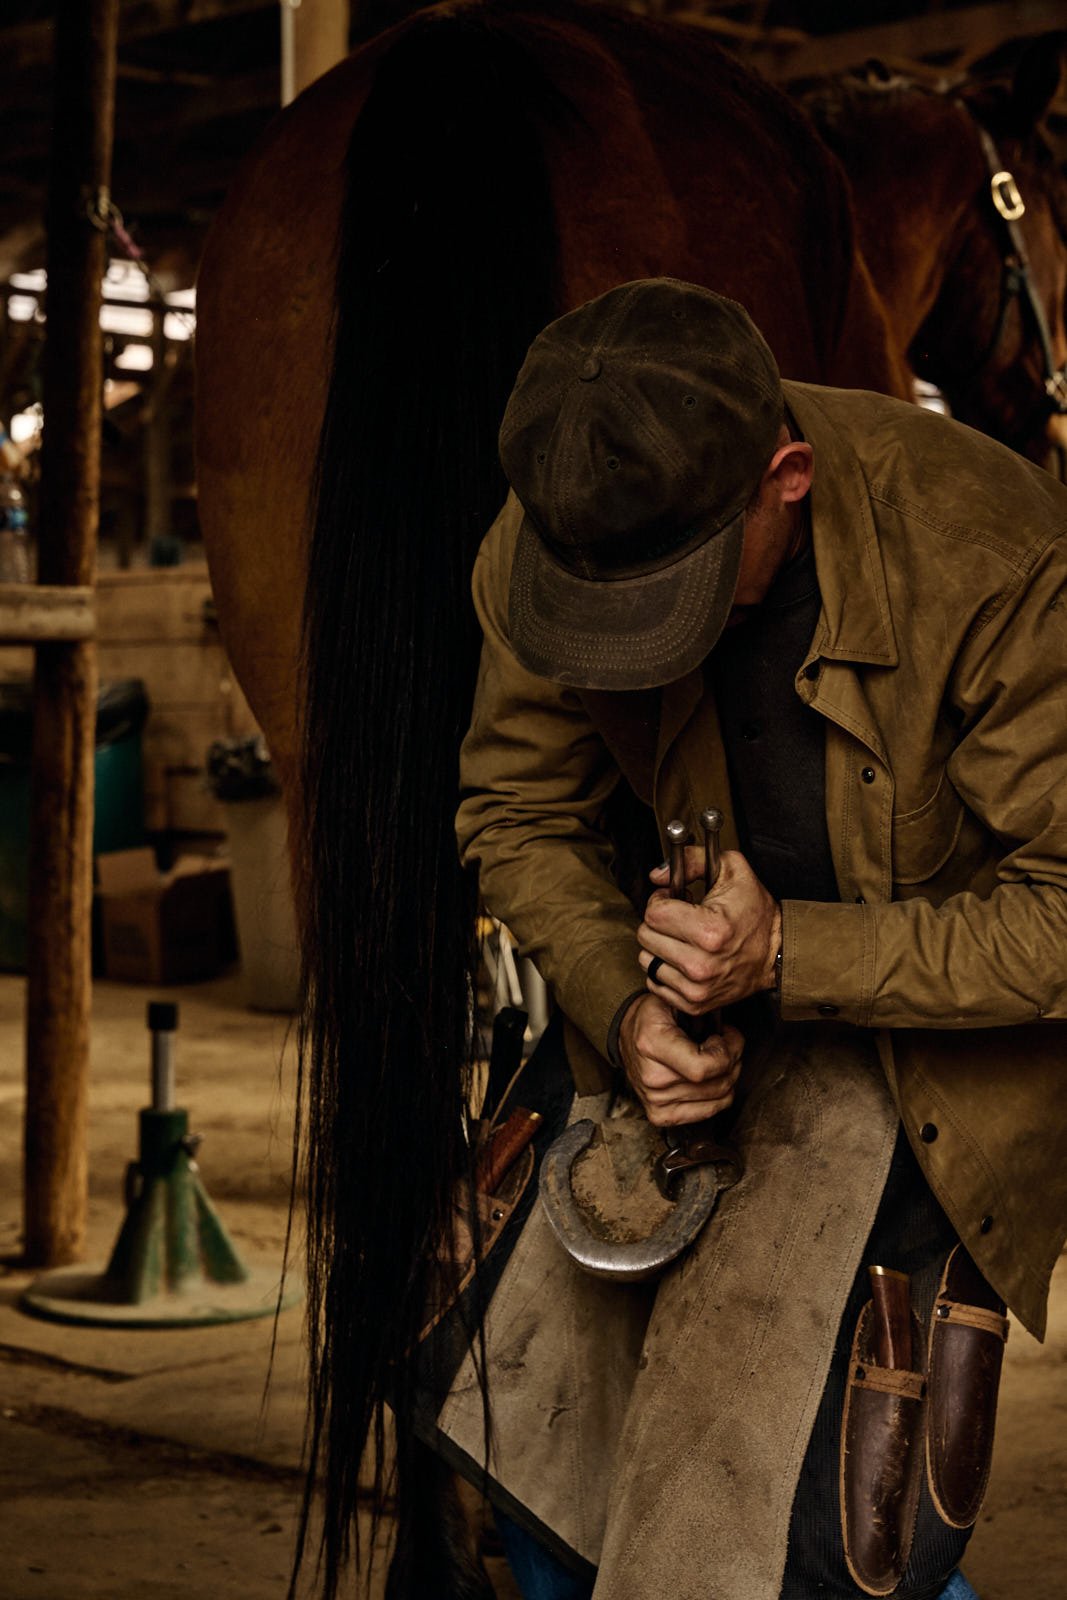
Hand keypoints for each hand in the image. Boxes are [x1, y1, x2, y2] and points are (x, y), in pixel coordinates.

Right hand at [618, 992, 743, 1126]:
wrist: (627, 1036)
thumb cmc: (655, 1018)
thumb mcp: (674, 1002)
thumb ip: (702, 1014)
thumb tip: (732, 1035)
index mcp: (652, 1045)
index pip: (703, 1068)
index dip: (727, 1052)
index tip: (727, 1035)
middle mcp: (651, 1077)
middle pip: (717, 1084)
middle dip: (733, 1060)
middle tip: (728, 1044)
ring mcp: (654, 1101)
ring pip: (719, 1098)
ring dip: (728, 1076)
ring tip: (717, 1058)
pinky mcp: (660, 1116)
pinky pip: (708, 1112)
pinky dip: (718, 1096)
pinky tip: (710, 1078)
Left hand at [639, 847, 780, 1014]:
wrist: (776, 953)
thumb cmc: (755, 912)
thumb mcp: (731, 870)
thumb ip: (691, 861)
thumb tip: (658, 875)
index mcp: (710, 931)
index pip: (654, 914)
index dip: (661, 901)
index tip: (675, 901)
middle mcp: (701, 965)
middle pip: (646, 937)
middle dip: (659, 924)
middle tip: (679, 920)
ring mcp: (697, 987)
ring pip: (647, 960)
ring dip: (659, 947)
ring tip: (682, 939)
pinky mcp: (694, 1003)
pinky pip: (655, 983)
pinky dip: (664, 969)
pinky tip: (683, 958)